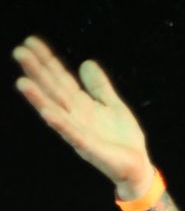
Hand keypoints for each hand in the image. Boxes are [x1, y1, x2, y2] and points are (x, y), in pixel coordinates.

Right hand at [12, 36, 153, 197]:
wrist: (138, 168)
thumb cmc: (124, 141)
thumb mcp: (114, 106)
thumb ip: (100, 87)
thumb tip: (86, 62)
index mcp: (82, 106)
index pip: (61, 79)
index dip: (48, 61)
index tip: (32, 41)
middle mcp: (76, 117)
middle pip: (54, 91)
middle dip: (38, 73)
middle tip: (19, 52)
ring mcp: (81, 132)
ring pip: (56, 112)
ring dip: (39, 99)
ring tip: (22, 83)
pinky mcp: (90, 148)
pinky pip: (73, 134)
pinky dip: (61, 124)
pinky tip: (48, 113)